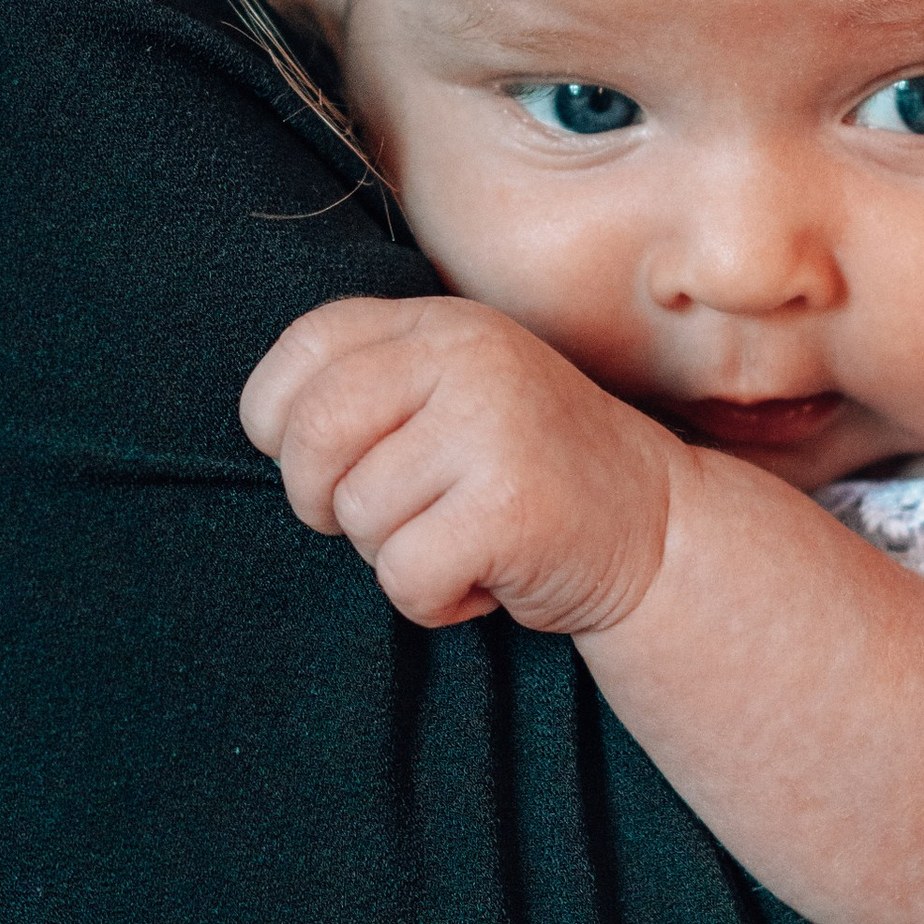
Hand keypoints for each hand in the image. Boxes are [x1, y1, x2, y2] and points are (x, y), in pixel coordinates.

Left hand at [240, 293, 678, 633]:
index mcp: (438, 324)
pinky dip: (434, 599)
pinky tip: (487, 574)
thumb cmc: (523, 470)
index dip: (280, 419)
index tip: (326, 460)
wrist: (655, 528)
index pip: (304, 348)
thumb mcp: (453, 394)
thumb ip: (371, 385)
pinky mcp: (510, 508)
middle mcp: (467, 358)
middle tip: (378, 517)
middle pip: (312, 435)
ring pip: (359, 515)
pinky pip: (404, 575)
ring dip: (394, 554)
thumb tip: (268, 430)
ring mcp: (492, 428)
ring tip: (460, 537)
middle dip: (321, 498)